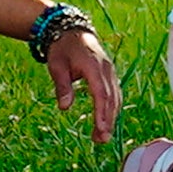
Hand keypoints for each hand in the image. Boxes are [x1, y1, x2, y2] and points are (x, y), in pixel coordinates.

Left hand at [48, 26, 121, 143]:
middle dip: (109, 120)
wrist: (71, 31)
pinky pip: (114, 92)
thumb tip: (64, 108)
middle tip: (102, 140)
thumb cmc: (62, 49)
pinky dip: (112, 107)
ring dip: (111, 117)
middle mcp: (106, 69)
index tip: (101, 130)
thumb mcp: (56, 66)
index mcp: (94, 66)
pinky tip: (106, 120)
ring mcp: (110, 71)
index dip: (102, 113)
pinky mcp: (109, 74)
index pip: (101, 93)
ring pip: (115, 97)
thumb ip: (62, 86)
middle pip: (112, 98)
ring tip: (103, 136)